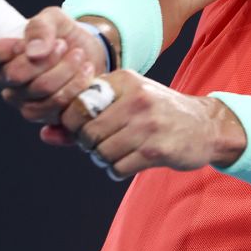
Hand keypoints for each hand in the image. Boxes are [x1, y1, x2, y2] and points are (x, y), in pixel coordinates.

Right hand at [0, 7, 106, 126]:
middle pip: (15, 75)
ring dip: (66, 71)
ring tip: (79, 56)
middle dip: (46, 59)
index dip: (0, 49)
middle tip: (64, 45)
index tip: (24, 42)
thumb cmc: (63, 34)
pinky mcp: (44, 116)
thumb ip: (41, 27)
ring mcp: (23, 101)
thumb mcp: (54, 18)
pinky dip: (76, 88)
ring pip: (40, 92)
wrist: (90, 54)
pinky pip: (56, 108)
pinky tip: (85, 73)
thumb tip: (34, 50)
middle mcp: (5, 80)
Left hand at [60, 70, 246, 179]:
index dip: (72, 124)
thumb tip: (44, 134)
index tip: (83, 129)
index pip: (77, 104)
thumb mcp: (124, 103)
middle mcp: (135, 98)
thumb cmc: (156, 113)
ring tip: (118, 152)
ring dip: (103, 159)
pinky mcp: (156, 149)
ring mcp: (147, 124)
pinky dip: (117, 170)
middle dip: (88, 145)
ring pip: (101, 152)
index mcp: (124, 80)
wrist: (205, 126)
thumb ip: (84, 117)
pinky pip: (117, 168)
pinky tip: (129, 162)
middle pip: (87, 132)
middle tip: (101, 145)